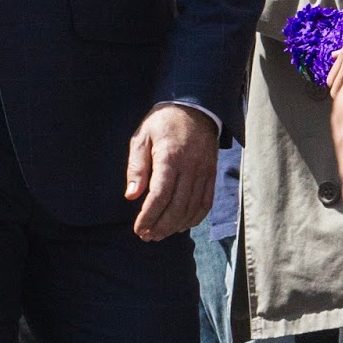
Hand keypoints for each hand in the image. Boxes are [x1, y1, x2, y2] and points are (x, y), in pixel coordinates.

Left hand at [125, 104, 217, 241]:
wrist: (195, 106)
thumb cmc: (163, 122)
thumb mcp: (142, 137)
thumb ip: (136, 166)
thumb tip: (131, 196)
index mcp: (170, 157)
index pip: (160, 195)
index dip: (149, 216)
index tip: (138, 228)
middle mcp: (190, 167)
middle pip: (177, 206)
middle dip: (161, 226)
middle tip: (147, 236)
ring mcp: (204, 171)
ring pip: (192, 208)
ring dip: (176, 226)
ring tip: (160, 234)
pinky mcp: (211, 173)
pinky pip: (206, 202)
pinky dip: (195, 218)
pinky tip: (182, 225)